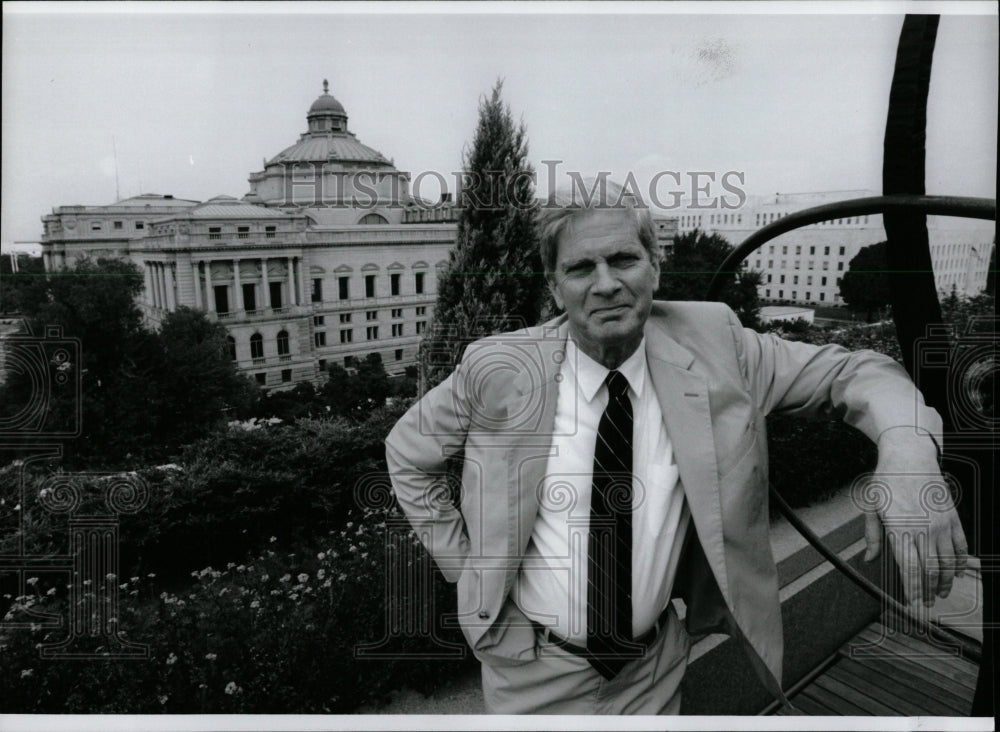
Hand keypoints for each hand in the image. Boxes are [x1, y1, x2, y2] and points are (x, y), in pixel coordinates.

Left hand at [859, 428, 968, 606]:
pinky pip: (961, 545)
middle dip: (930, 590)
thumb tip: (869, 560)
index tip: (914, 604)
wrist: (910, 456)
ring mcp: (941, 523)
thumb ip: (872, 536)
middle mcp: (923, 528)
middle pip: (930, 569)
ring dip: (946, 580)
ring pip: (948, 561)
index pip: (909, 567)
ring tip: (942, 592)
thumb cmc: (886, 481)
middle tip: (928, 604)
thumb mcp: (871, 507)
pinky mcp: (952, 517)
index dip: (913, 589)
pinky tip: (957, 571)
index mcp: (900, 527)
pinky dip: (961, 561)